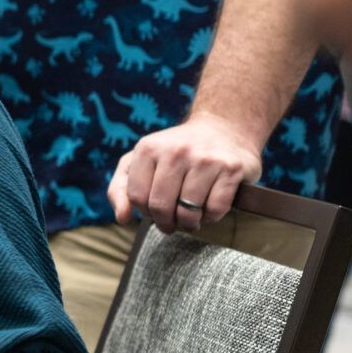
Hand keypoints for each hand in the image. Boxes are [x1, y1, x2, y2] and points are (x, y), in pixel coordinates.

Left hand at [110, 111, 264, 231]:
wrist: (223, 129)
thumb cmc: (176, 152)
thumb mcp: (142, 160)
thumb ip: (121, 188)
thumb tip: (122, 218)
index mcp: (149, 148)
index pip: (136, 197)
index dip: (145, 212)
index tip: (155, 210)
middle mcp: (176, 151)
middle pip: (161, 207)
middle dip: (166, 223)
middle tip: (173, 222)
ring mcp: (205, 159)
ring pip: (188, 212)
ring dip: (189, 223)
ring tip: (191, 217)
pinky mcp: (230, 169)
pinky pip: (215, 209)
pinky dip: (212, 216)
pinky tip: (209, 207)